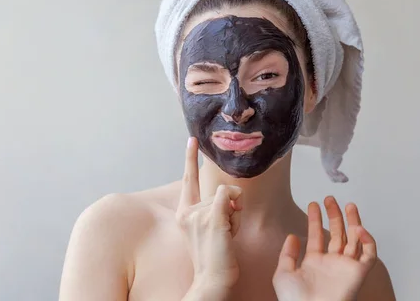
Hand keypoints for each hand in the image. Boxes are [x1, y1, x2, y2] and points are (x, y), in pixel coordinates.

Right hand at [177, 137, 242, 296]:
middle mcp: (187, 211)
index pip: (188, 180)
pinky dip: (236, 209)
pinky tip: (230, 228)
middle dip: (230, 207)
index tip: (192, 140)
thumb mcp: (209, 228)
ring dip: (236, 214)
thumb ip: (216, 207)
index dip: (190, 158)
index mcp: (183, 213)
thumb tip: (231, 194)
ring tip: (227, 235)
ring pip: (228, 194)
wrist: (212, 280)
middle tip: (224, 232)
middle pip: (218, 189)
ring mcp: (198, 214)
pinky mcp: (212, 217)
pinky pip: (230, 196)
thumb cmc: (214, 256)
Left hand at [273, 197, 376, 300]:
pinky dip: (368, 240)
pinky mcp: (358, 273)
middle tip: (330, 199)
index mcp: (314, 263)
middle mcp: (331, 263)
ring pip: (354, 240)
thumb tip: (292, 236)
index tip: (313, 204)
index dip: (315, 219)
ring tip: (349, 205)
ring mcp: (345, 267)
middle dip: (334, 216)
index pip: (317, 236)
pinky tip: (358, 227)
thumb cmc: (295, 300)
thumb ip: (287, 254)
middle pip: (337, 234)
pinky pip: (369, 255)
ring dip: (353, 222)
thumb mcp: (283, 273)